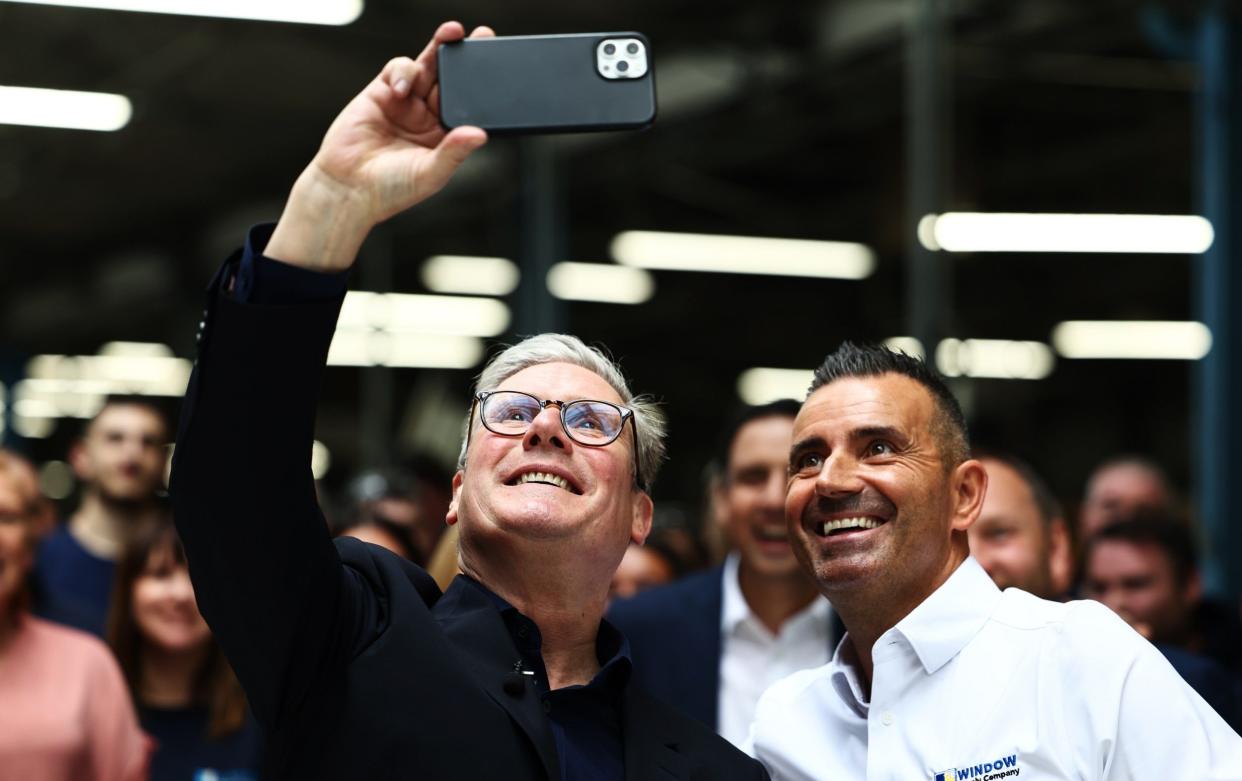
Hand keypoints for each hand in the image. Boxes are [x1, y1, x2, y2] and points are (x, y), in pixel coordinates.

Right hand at [267, 21, 492, 271]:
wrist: (348, 189)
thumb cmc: (391, 190)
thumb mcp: (430, 174)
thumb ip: (454, 152)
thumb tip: (480, 134)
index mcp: (445, 134)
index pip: (468, 104)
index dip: (482, 85)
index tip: (499, 67)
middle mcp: (427, 115)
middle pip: (451, 78)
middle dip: (466, 55)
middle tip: (482, 35)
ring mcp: (404, 103)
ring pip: (427, 67)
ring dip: (439, 49)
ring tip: (450, 37)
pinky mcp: (380, 93)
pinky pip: (397, 70)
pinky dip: (403, 72)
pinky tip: (401, 88)